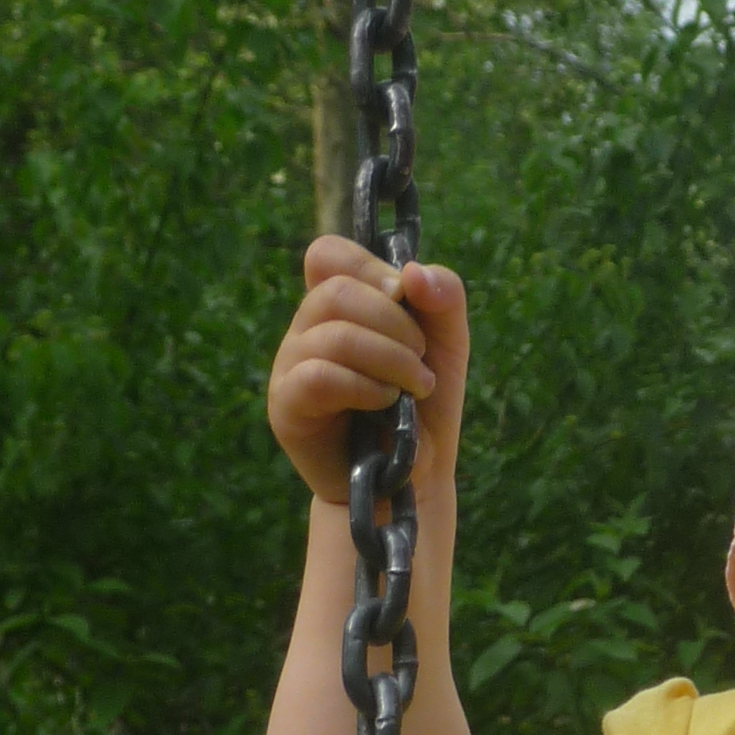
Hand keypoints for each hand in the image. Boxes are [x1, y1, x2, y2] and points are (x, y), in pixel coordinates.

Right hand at [266, 236, 470, 502]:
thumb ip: (443, 298)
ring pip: (334, 334)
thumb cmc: (423, 408)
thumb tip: (413, 272)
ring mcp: (290, 366)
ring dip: (391, 359)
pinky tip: (387, 404)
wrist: (414, 479)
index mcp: (336, 305)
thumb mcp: (447, 345)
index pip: (328, 254)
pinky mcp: (286, 406)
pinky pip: (320, 376)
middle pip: (336, 291)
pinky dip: (366, 386)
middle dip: (395, 323)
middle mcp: (306, 329)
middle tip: (421, 360)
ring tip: (416, 388)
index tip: (407, 300)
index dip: (370, 268)